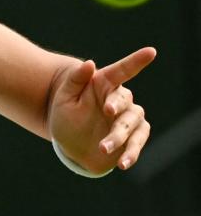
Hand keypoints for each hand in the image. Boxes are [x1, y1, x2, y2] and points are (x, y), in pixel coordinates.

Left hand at [47, 47, 154, 173]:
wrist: (67, 139)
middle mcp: (119, 100)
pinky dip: (131, 153)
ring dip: (119, 136)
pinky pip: (137, 143)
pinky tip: (122, 163)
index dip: (137, 61)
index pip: (122, 70)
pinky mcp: (133, 137)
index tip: (151, 51)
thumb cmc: (64, 112)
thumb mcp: (63, 96)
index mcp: (103, 84)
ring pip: (132, 124)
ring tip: (102, 148)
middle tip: (107, 111)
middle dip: (118, 106)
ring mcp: (128, 119)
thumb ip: (75, 79)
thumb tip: (90, 63)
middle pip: (125, 101)